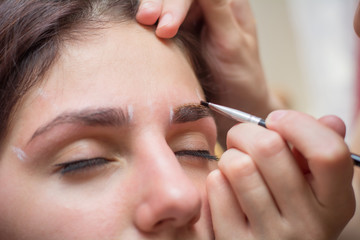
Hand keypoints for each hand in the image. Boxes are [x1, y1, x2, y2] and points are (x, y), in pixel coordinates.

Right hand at [137, 0, 282, 146]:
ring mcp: (192, 17)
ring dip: (152, 8)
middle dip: (161, 3)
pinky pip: (161, 20)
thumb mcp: (232, 42)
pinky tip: (143, 27)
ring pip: (166, 4)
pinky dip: (150, 23)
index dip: (178, 2)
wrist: (235, 103)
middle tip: (146, 19)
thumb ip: (217, 9)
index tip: (167, 26)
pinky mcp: (179, 32)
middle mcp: (208, 5)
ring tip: (142, 21)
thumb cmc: (242, 76)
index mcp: (227, 1)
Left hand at [207, 110, 354, 238]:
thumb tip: (331, 121)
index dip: (297, 123)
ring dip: (230, 155)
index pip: (328, 152)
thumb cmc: (292, 209)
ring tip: (235, 163)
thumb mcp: (319, 188)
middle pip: (269, 148)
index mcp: (335, 204)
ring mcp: (270, 237)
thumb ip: (323, 152)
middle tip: (244, 138)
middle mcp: (307, 224)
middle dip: (247, 131)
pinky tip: (227, 187)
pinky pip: (217, 187)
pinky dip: (217, 177)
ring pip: (238, 166)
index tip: (275, 120)